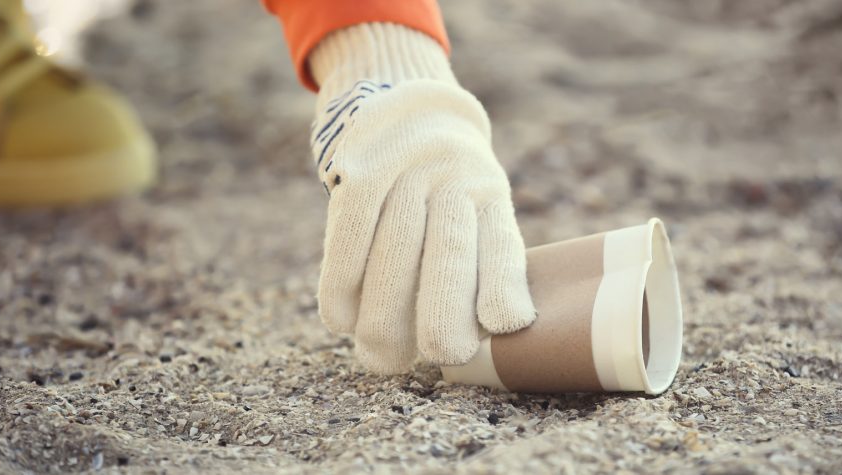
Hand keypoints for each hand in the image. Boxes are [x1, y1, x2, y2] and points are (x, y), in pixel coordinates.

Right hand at [311, 78, 536, 372]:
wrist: (404, 101)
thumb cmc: (443, 186)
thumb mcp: (474, 208)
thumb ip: (473, 265)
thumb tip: (460, 343)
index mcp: (490, 197)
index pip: (501, 244)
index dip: (501, 284)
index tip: (502, 325)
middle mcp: (455, 177)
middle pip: (448, 250)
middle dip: (441, 311)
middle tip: (436, 357)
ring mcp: (406, 168)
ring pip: (394, 247)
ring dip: (383, 311)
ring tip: (380, 357)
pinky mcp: (359, 167)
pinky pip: (348, 229)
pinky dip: (342, 281)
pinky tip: (339, 321)